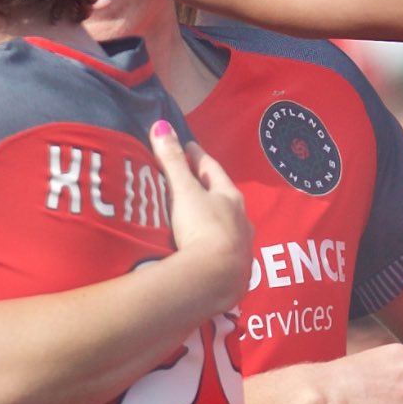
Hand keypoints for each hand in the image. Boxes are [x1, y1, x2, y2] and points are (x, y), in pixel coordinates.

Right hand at [148, 123, 252, 307]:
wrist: (216, 278)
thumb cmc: (202, 227)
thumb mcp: (184, 191)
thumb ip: (173, 161)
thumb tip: (161, 125)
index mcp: (231, 197)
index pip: (212, 169)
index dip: (198, 156)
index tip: (188, 146)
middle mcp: (241, 220)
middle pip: (223, 197)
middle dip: (209, 188)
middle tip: (192, 179)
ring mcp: (241, 246)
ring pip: (227, 225)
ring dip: (214, 218)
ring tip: (198, 214)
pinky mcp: (235, 271)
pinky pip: (223, 250)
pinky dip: (213, 244)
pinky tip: (205, 249)